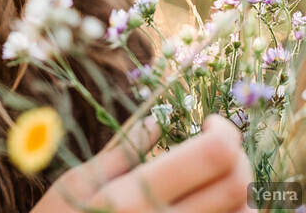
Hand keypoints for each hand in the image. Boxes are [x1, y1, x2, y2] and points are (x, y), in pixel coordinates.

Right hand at [31, 113, 252, 212]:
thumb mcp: (82, 179)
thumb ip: (125, 148)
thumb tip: (160, 116)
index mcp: (135, 195)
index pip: (212, 156)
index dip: (224, 131)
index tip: (209, 121)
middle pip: (235, 186)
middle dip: (237, 155)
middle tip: (217, 142)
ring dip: (239, 191)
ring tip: (213, 176)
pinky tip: (209, 204)